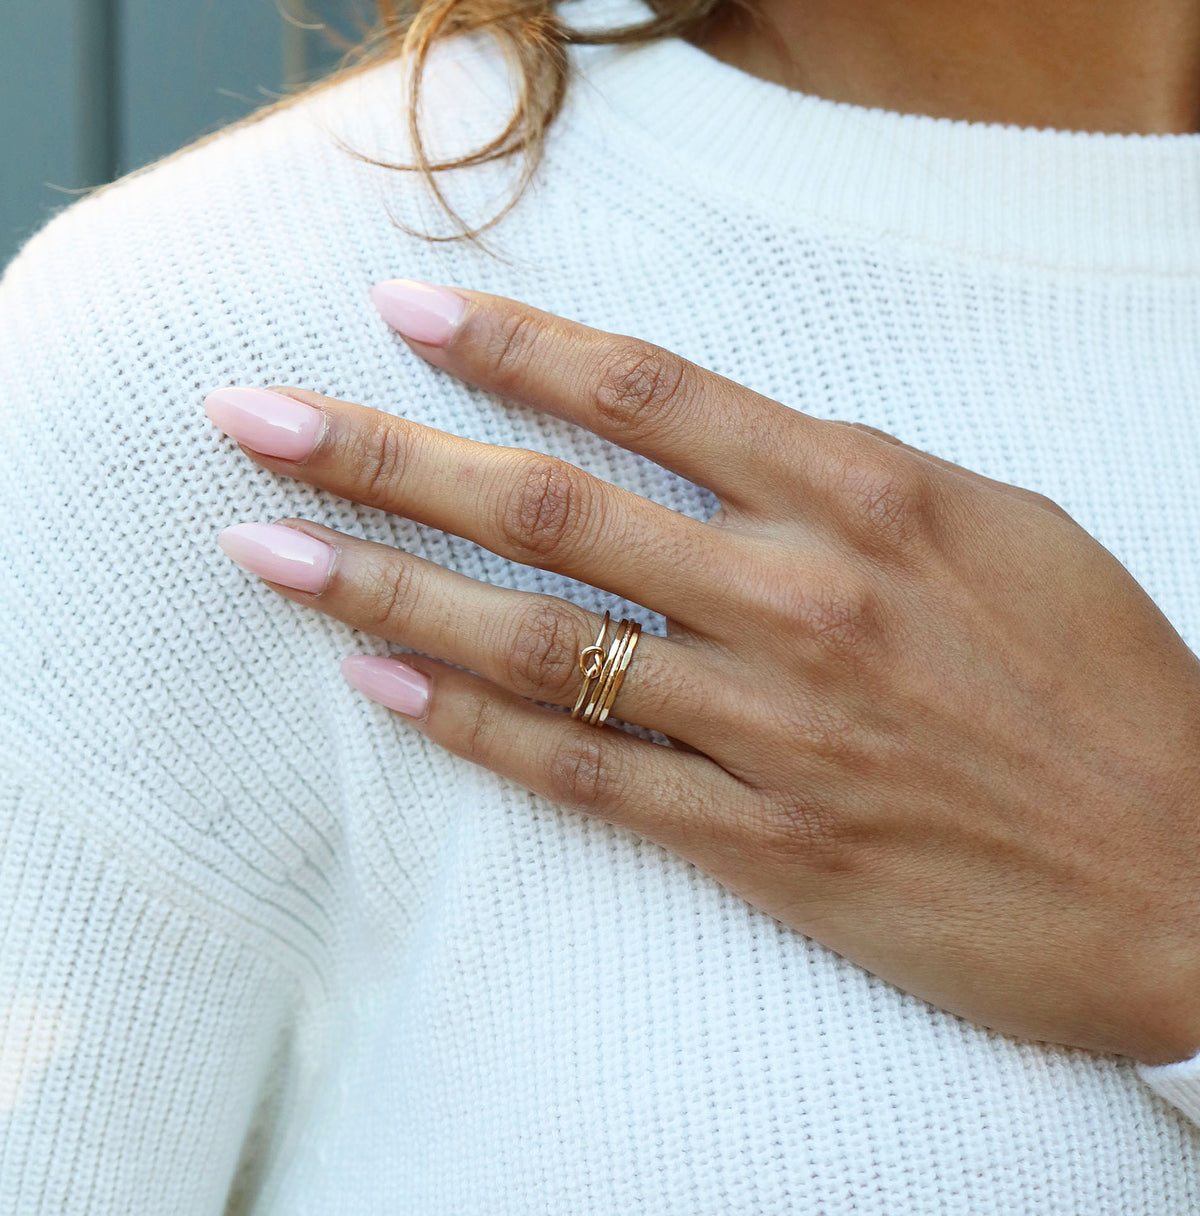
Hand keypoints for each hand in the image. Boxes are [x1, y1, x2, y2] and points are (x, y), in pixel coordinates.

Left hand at [205, 280, 1199, 1064]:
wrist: (1191, 877)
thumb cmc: (1109, 691)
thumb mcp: (995, 532)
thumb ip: (847, 488)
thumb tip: (727, 456)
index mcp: (868, 498)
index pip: (647, 393)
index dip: (511, 346)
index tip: (403, 314)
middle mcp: (800, 600)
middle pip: (550, 507)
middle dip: (387, 454)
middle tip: (257, 420)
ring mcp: (772, 727)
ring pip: (538, 643)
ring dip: (388, 590)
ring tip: (272, 550)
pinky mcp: (766, 845)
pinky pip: (589, 777)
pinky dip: (477, 731)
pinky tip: (384, 690)